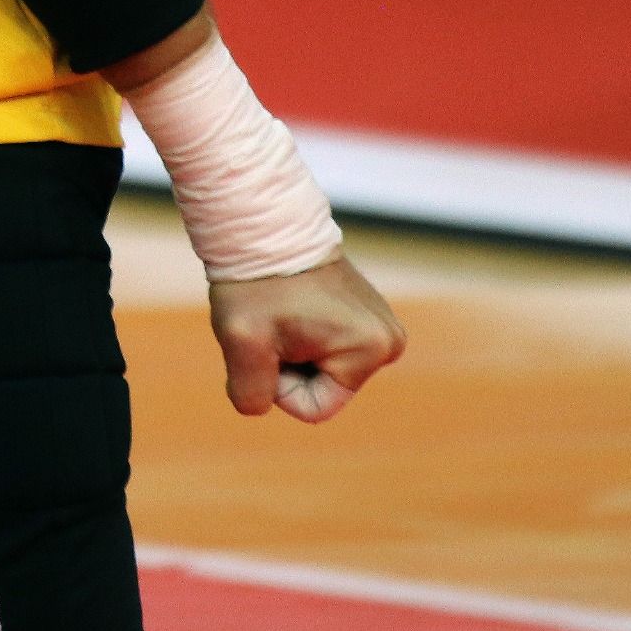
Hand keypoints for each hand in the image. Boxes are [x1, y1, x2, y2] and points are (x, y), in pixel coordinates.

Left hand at [209, 253, 404, 421]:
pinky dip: (300, 333)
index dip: (279, 385)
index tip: (269, 342)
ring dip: (292, 349)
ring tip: (282, 310)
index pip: (314, 408)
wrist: (260, 223)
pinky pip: (325, 346)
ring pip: (321, 368)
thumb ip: (251, 393)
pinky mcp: (366, 312)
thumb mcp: (241, 342)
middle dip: (287, 366)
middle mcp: (389, 341)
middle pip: (322, 389)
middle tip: (273, 322)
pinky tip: (291, 302)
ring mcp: (381, 325)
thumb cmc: (254, 280)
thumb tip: (261, 406)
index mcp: (370, 350)